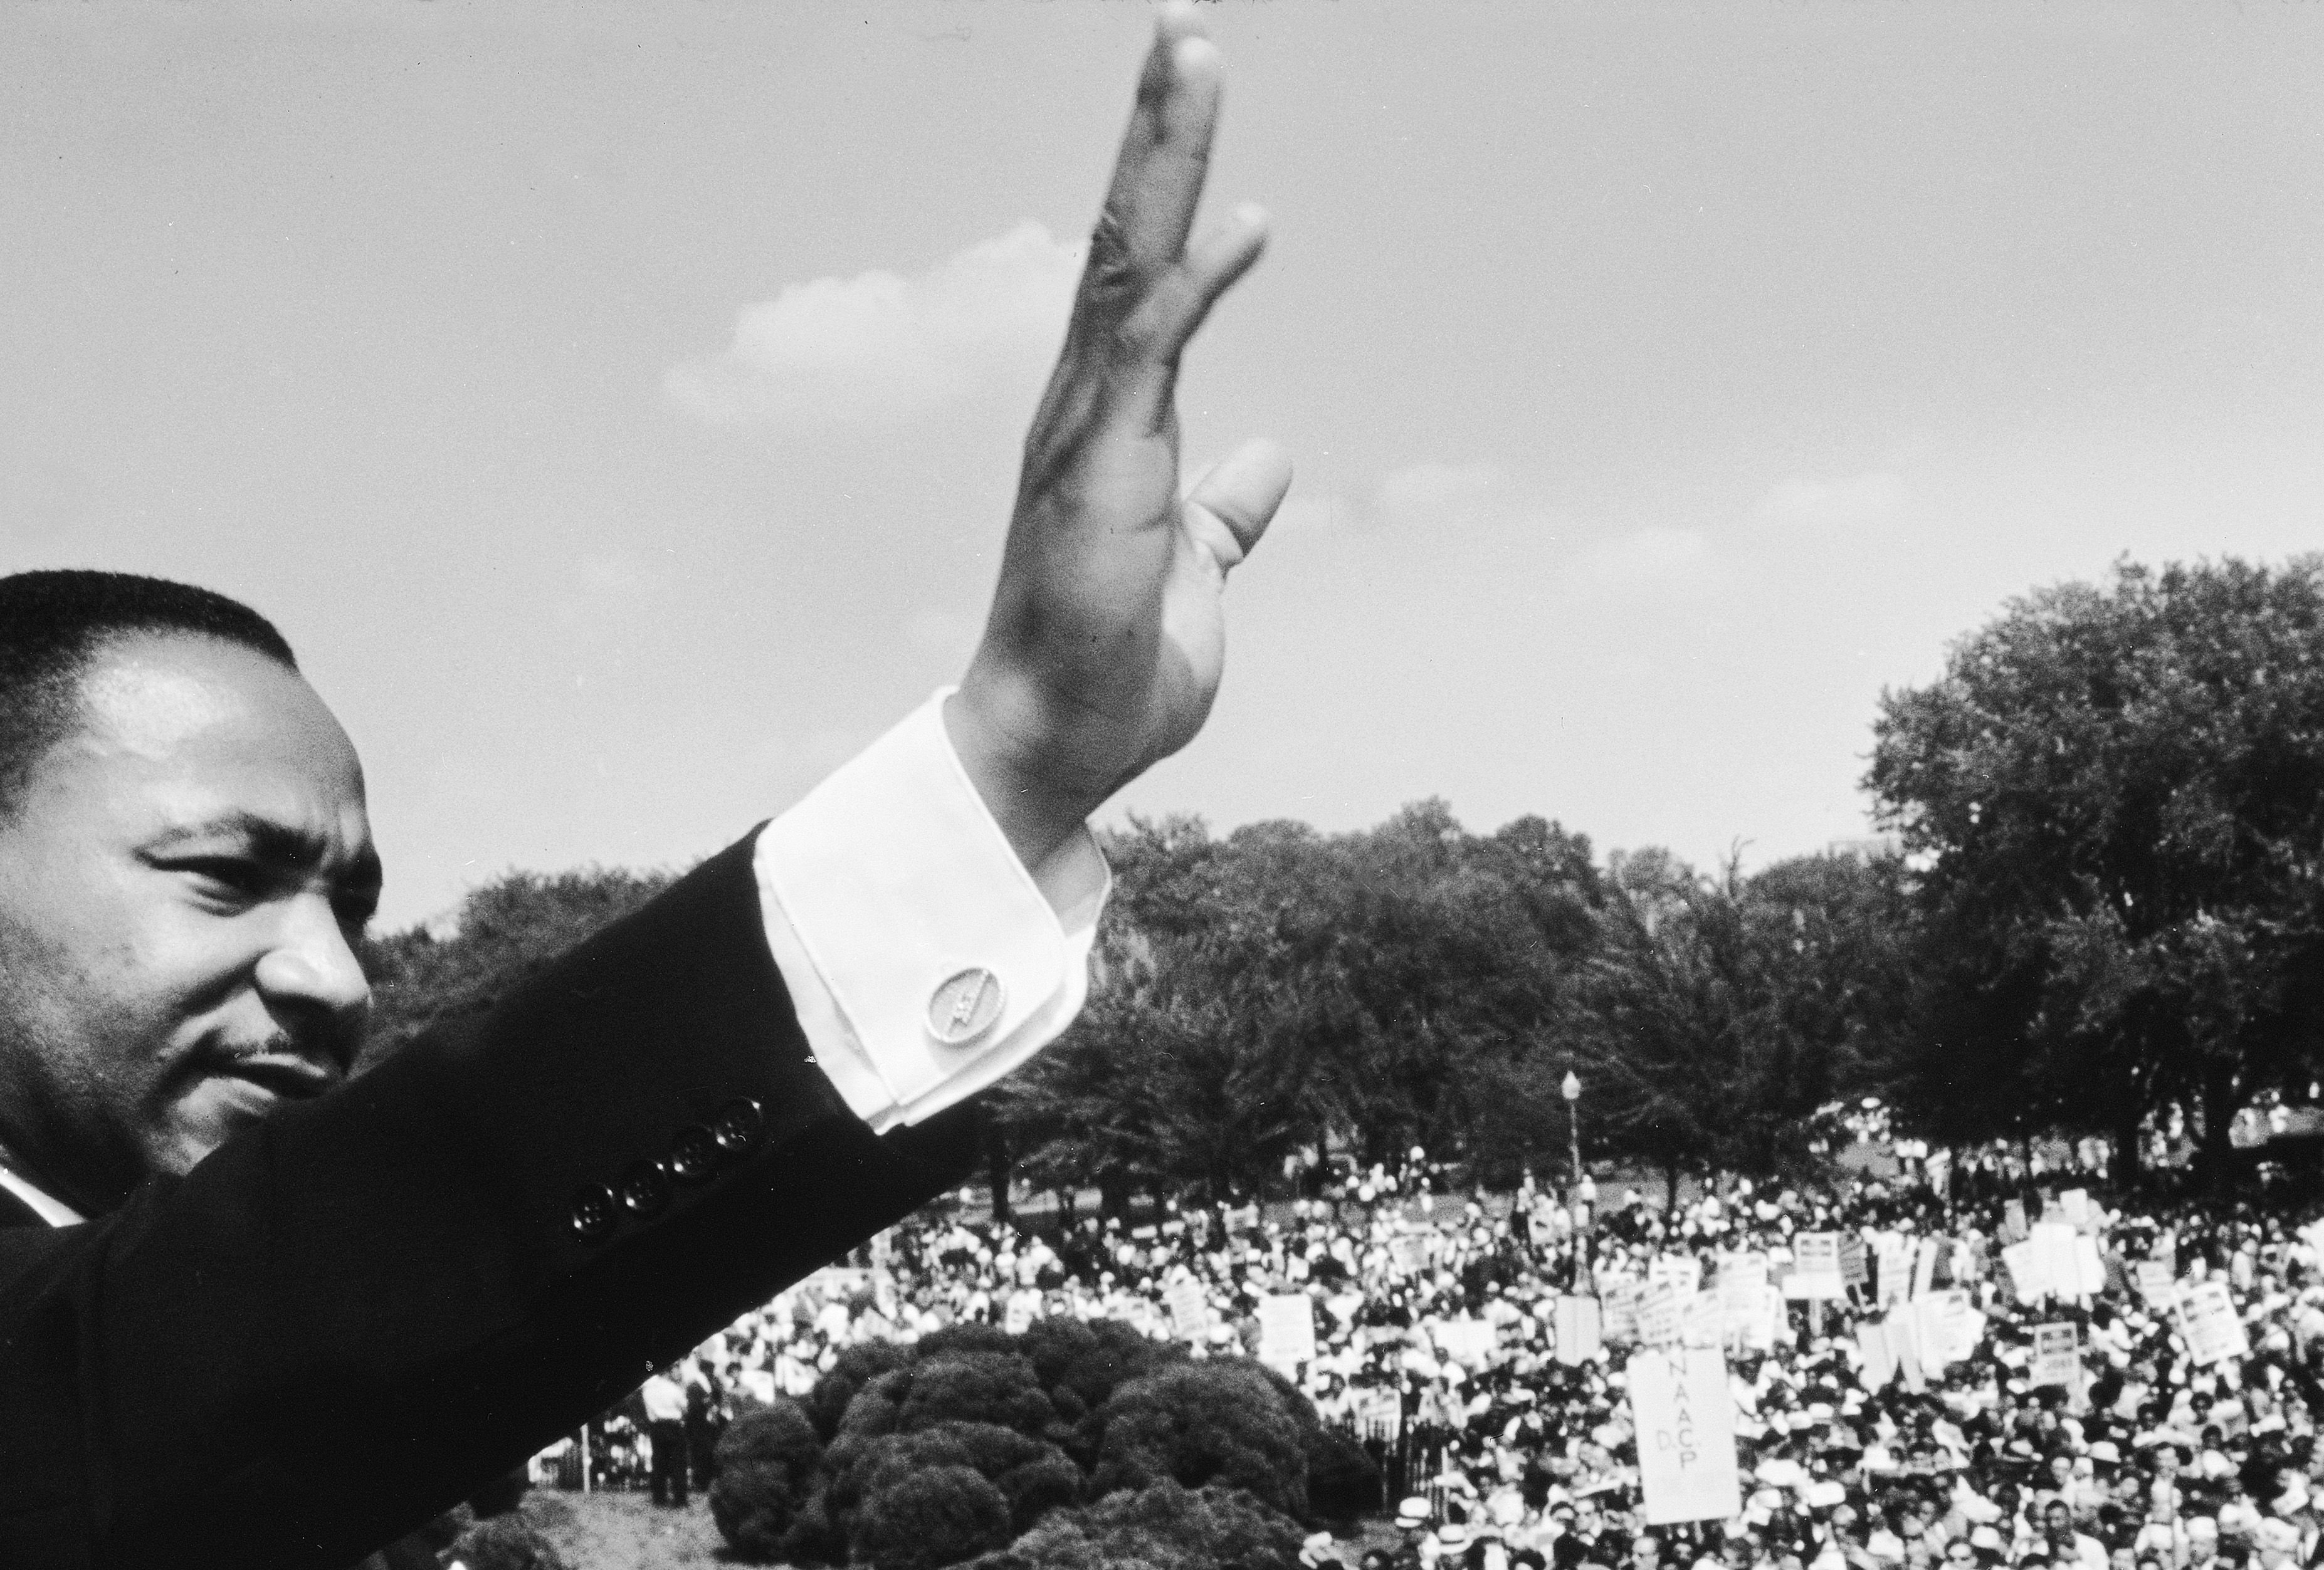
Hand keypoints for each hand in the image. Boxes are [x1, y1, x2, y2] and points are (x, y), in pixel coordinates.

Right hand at [947, 5, 1290, 872]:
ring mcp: (1087, 429)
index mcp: (1111, 416)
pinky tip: (1245, 220)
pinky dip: (1197, 284)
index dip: (1170, 179)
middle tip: (1183, 24)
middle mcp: (1088, 402)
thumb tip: (1265, 463)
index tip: (1191, 89)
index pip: (1144, 270)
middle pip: (1127, 234)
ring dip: (1164, 160)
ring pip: (1129, 262)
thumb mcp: (1191, 568)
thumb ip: (1224, 513)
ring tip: (1194, 56)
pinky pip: (1150, 354)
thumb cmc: (1112, 665)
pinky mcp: (1101, 471)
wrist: (1057, 744)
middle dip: (1157, 128)